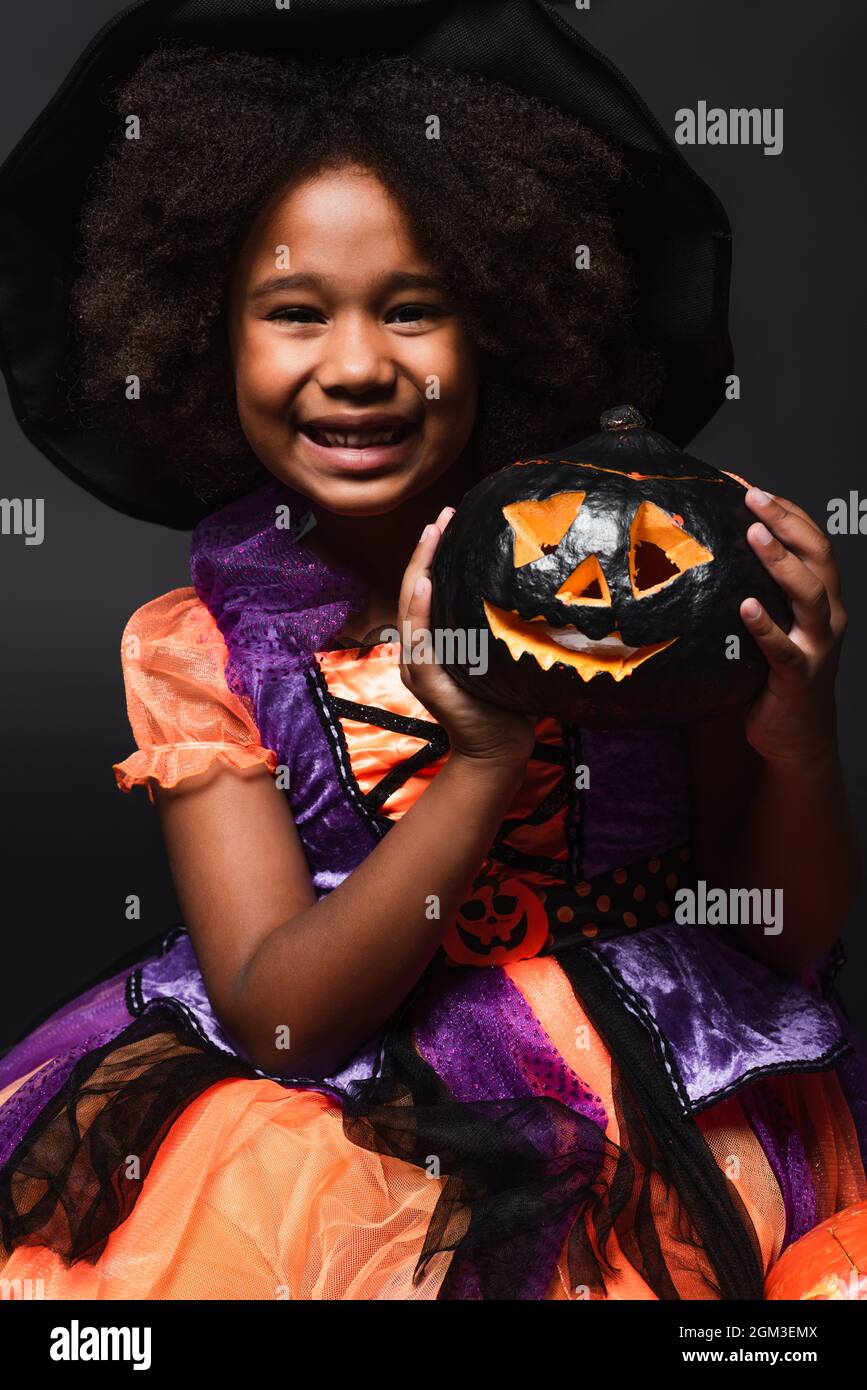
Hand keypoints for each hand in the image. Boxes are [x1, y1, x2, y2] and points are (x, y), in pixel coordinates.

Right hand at [396, 505, 536, 767]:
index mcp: (435, 642)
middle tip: (443, 515)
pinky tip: (426, 583)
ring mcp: (417, 665)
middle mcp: (419, 650)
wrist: (499, 751)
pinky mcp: (425, 680)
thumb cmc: (506, 704)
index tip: (449, 521)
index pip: (428, 588)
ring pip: (411, 606)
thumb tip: (537, 586)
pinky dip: (420, 609)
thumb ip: (503, 625)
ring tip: (432, 534)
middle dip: (427, 550)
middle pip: (415, 589)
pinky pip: (419, 640)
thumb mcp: (502, 655)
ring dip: (419, 567)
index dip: (434, 554)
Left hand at [739, 487, 846, 766]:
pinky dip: (767, 626)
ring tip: (754, 535)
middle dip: (787, 522)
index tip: (751, 486)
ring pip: (810, 595)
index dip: (787, 511)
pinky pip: (784, 649)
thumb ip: (754, 595)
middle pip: (818, 556)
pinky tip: (746, 607)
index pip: (813, 542)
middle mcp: (827, 618)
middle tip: (754, 497)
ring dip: (781, 562)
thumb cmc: (773, 678)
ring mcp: (817, 647)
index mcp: (822, 600)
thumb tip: (705, 558)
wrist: (795, 739)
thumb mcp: (770, 629)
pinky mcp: (799, 678)